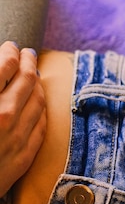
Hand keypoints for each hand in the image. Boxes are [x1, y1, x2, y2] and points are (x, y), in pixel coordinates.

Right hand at [0, 41, 46, 196]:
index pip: (4, 65)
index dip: (10, 52)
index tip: (11, 46)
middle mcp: (2, 116)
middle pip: (26, 79)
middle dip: (28, 62)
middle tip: (28, 53)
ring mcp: (16, 138)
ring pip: (38, 101)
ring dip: (37, 83)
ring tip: (34, 74)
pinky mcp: (23, 156)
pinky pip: (41, 125)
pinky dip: (41, 108)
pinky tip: (38, 102)